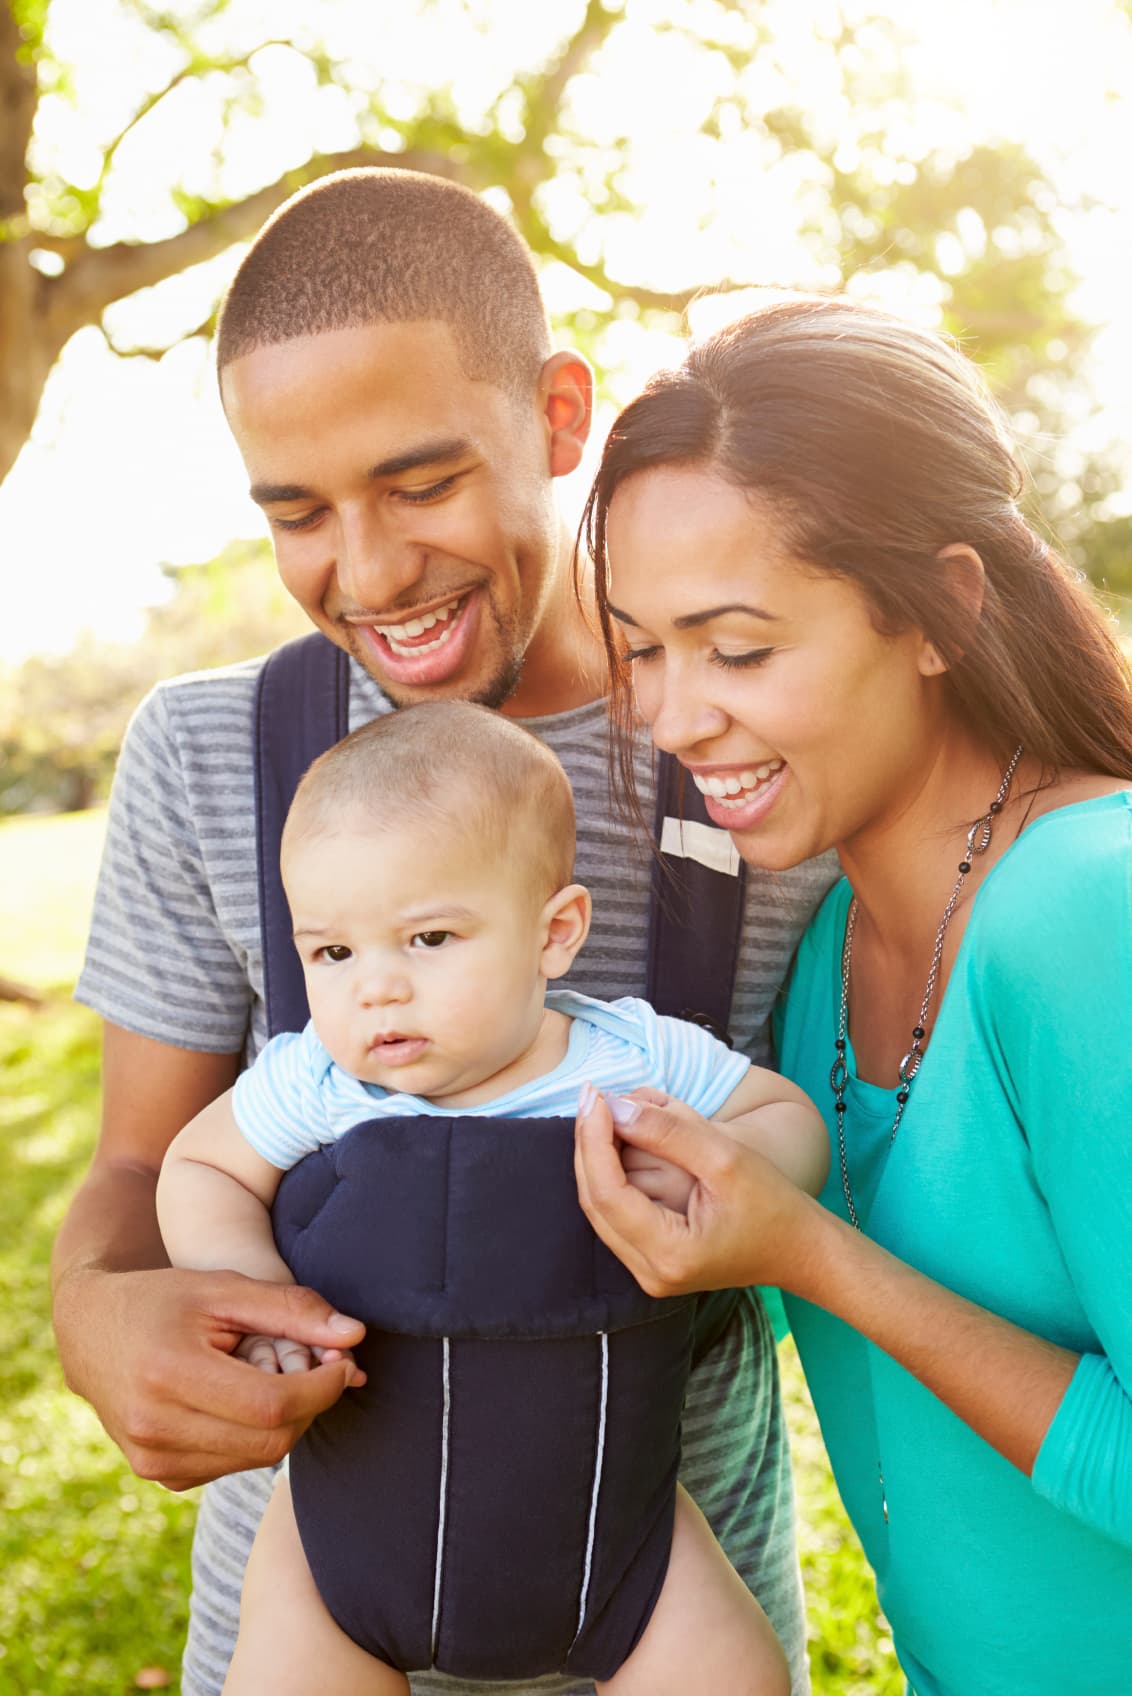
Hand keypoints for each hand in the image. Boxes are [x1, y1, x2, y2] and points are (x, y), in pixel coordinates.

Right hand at [53, 1265, 366, 1490]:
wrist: (88, 1329)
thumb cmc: (162, 1298)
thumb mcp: (224, 1288)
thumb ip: (291, 1310)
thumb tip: (355, 1335)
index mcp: (169, 1375)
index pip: (272, 1405)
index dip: (322, 1387)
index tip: (344, 1361)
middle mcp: (155, 1429)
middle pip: (271, 1440)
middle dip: (311, 1406)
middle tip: (323, 1370)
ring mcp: (154, 1459)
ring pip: (257, 1458)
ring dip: (287, 1423)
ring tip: (281, 1377)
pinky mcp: (160, 1474)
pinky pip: (232, 1466)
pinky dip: (255, 1437)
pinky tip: (247, 1400)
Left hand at [575, 1087, 814, 1297]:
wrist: (800, 1248)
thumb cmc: (773, 1203)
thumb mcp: (725, 1156)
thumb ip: (668, 1131)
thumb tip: (614, 1106)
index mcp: (669, 1253)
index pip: (607, 1191)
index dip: (593, 1138)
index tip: (595, 1095)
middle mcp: (650, 1272)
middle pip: (594, 1201)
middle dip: (588, 1144)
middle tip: (591, 1096)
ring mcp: (648, 1272)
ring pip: (599, 1208)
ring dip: (595, 1157)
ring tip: (600, 1111)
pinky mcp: (652, 1262)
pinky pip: (614, 1215)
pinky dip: (609, 1175)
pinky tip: (613, 1141)